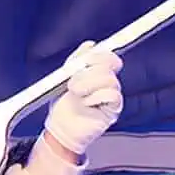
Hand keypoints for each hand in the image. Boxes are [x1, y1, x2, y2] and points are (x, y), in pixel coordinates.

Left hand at [41, 41, 123, 159]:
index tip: (85, 59)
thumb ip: (77, 60)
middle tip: (72, 83)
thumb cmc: (63, 106)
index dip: (99, 55)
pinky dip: (96, 96)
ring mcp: (111, 96)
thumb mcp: (65, 77)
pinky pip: (113, 95)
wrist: (60, 129)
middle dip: (88, 71)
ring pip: (110, 79)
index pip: (109, 57)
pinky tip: (86, 102)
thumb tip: (90, 45)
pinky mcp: (113, 110)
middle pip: (109, 65)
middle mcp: (107, 83)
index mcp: (98, 73)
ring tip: (76, 93)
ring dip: (88, 84)